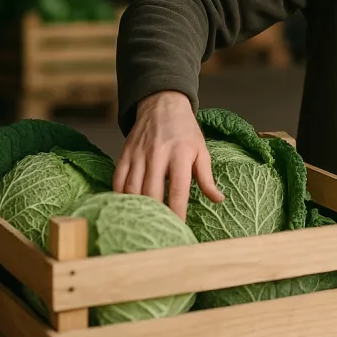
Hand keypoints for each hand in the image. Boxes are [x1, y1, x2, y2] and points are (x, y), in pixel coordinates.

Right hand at [113, 90, 223, 219]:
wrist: (162, 105)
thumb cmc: (186, 131)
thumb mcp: (202, 151)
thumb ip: (207, 177)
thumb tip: (218, 199)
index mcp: (181, 155)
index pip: (178, 190)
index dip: (178, 212)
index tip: (179, 228)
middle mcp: (158, 155)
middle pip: (152, 193)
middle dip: (155, 215)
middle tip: (158, 231)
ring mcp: (139, 155)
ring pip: (132, 189)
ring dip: (137, 208)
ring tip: (142, 223)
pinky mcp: (125, 154)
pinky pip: (118, 180)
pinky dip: (120, 196)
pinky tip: (126, 207)